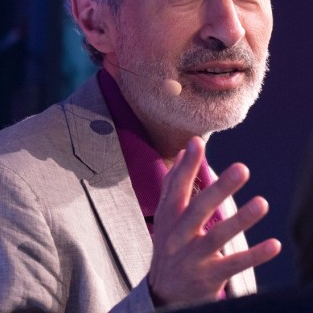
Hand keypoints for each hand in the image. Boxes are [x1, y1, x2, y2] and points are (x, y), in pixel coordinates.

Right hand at [147, 136, 280, 306]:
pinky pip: (234, 264)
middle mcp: (177, 236)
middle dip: (219, 189)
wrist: (163, 295)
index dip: (186, 166)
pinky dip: (254, 255)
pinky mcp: (209, 277)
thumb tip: (184, 151)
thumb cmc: (170, 248)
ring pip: (217, 236)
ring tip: (263, 203)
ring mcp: (193, 257)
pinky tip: (274, 245)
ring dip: (241, 219)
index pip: (176, 188)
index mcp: (168, 218)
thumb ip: (174, 186)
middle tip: (241, 168)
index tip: (196, 143)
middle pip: (198, 210)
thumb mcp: (167, 219)